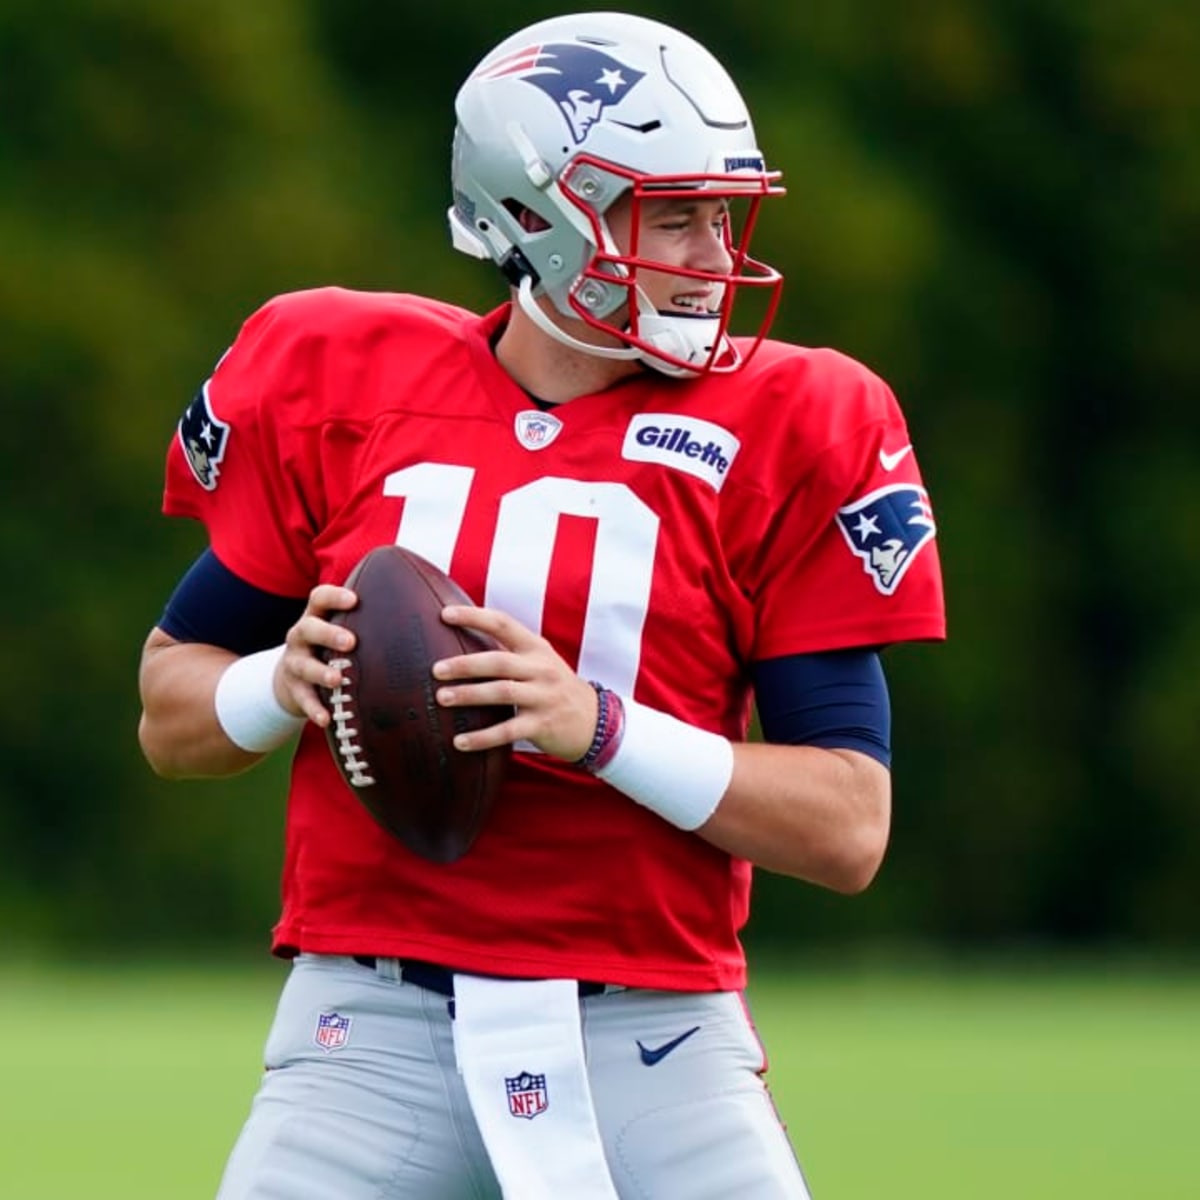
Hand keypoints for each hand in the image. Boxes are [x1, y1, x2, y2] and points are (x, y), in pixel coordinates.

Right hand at [276, 583, 357, 726]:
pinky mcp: (293, 689)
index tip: (354, 599)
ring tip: (338, 680)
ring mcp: (295, 663)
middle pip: (309, 628)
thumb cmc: (328, 649)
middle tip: (351, 642)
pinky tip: (327, 718)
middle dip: (329, 634)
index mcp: (316, 618)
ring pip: (304, 665)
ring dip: (321, 672)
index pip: (319, 599)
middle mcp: (301, 637)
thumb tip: (419, 610)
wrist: (291, 679)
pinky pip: (303, 699)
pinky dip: (314, 708)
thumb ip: (365, 622)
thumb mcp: (338, 631)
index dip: (334, 597)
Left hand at [432, 605, 598, 761]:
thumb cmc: (553, 688)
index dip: (474, 616)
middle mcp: (541, 669)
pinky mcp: (543, 724)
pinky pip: (508, 731)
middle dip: (465, 664)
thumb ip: (508, 652)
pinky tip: (459, 742)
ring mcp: (544, 697)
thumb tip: (459, 642)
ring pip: (502, 692)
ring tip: (441, 698)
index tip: (444, 614)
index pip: (503, 623)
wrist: (595, 721)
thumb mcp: (539, 662)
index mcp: (536, 648)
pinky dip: (482, 737)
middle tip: (436, 669)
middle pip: (499, 661)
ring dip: (470, 695)